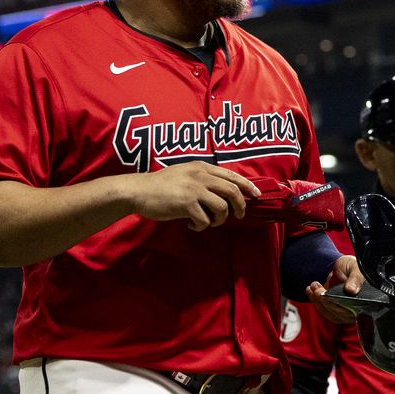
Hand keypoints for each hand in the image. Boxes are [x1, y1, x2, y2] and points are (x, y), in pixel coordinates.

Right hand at [132, 162, 259, 230]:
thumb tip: (223, 194)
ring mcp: (194, 189)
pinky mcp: (186, 204)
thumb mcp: (184, 173)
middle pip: (232, 191)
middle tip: (239, 215)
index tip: (256, 194)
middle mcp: (200, 176)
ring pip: (222, 207)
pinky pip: (205, 220)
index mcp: (201, 167)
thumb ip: (202, 179)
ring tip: (209, 222)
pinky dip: (201, 226)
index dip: (247, 185)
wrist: (138, 191)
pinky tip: (192, 225)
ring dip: (219, 219)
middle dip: (240, 205)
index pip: (231, 175)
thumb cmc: (160, 185)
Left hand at [307, 254, 362, 322]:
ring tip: (313, 286)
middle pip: (340, 314)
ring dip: (318, 301)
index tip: (326, 295)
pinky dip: (315, 301)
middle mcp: (358, 310)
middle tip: (316, 288)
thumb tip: (351, 290)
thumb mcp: (355, 268)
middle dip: (325, 302)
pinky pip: (325, 311)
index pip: (353, 310)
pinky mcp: (336, 311)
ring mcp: (346, 312)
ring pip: (330, 314)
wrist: (343, 266)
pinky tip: (310, 291)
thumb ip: (355, 278)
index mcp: (367, 301)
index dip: (338, 305)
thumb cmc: (353, 266)